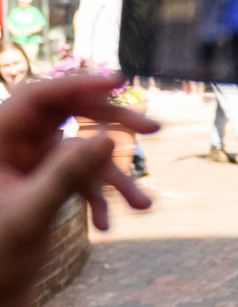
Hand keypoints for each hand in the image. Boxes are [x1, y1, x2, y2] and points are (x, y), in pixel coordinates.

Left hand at [0, 74, 159, 306]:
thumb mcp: (33, 215)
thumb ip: (68, 174)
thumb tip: (107, 138)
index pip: (39, 98)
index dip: (80, 84)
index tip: (122, 81)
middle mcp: (12, 148)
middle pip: (68, 117)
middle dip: (111, 126)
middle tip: (153, 131)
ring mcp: (28, 168)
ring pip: (81, 155)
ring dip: (114, 179)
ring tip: (144, 206)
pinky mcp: (41, 189)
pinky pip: (78, 181)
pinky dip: (98, 199)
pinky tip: (106, 226)